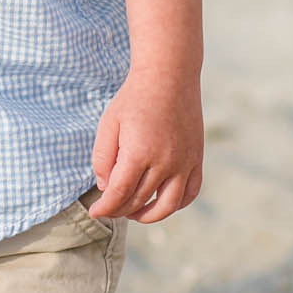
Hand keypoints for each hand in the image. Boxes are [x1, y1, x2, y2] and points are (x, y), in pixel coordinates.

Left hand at [87, 66, 203, 222]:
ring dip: (148, 216)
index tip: (95, 212)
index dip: (105, 208)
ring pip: (167, 206)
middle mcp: (165, 162)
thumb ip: (103, 159)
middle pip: (139, 201)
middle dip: (120, 210)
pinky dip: (175, 205)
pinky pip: (189, 194)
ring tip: (134, 213)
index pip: (119, 194)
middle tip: (110, 207)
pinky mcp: (196, 159)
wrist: (169, 76)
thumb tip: (107, 187)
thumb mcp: (109, 124)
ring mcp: (184, 162)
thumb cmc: (134, 99)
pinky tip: (160, 203)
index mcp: (139, 152)